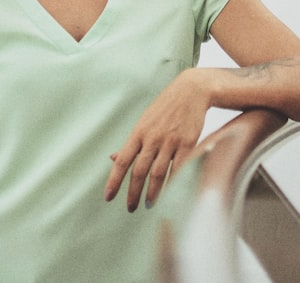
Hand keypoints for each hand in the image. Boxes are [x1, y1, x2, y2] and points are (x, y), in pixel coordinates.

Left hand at [104, 69, 209, 211]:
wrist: (191, 91)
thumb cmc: (165, 108)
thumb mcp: (144, 122)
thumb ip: (131, 143)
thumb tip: (112, 158)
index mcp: (139, 132)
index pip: (122, 160)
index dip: (114, 180)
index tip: (108, 196)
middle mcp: (152, 138)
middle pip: (139, 171)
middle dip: (133, 192)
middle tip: (130, 208)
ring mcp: (170, 141)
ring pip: (158, 173)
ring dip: (152, 192)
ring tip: (148, 204)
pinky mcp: (188, 144)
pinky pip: (178, 169)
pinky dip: (172, 184)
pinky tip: (169, 194)